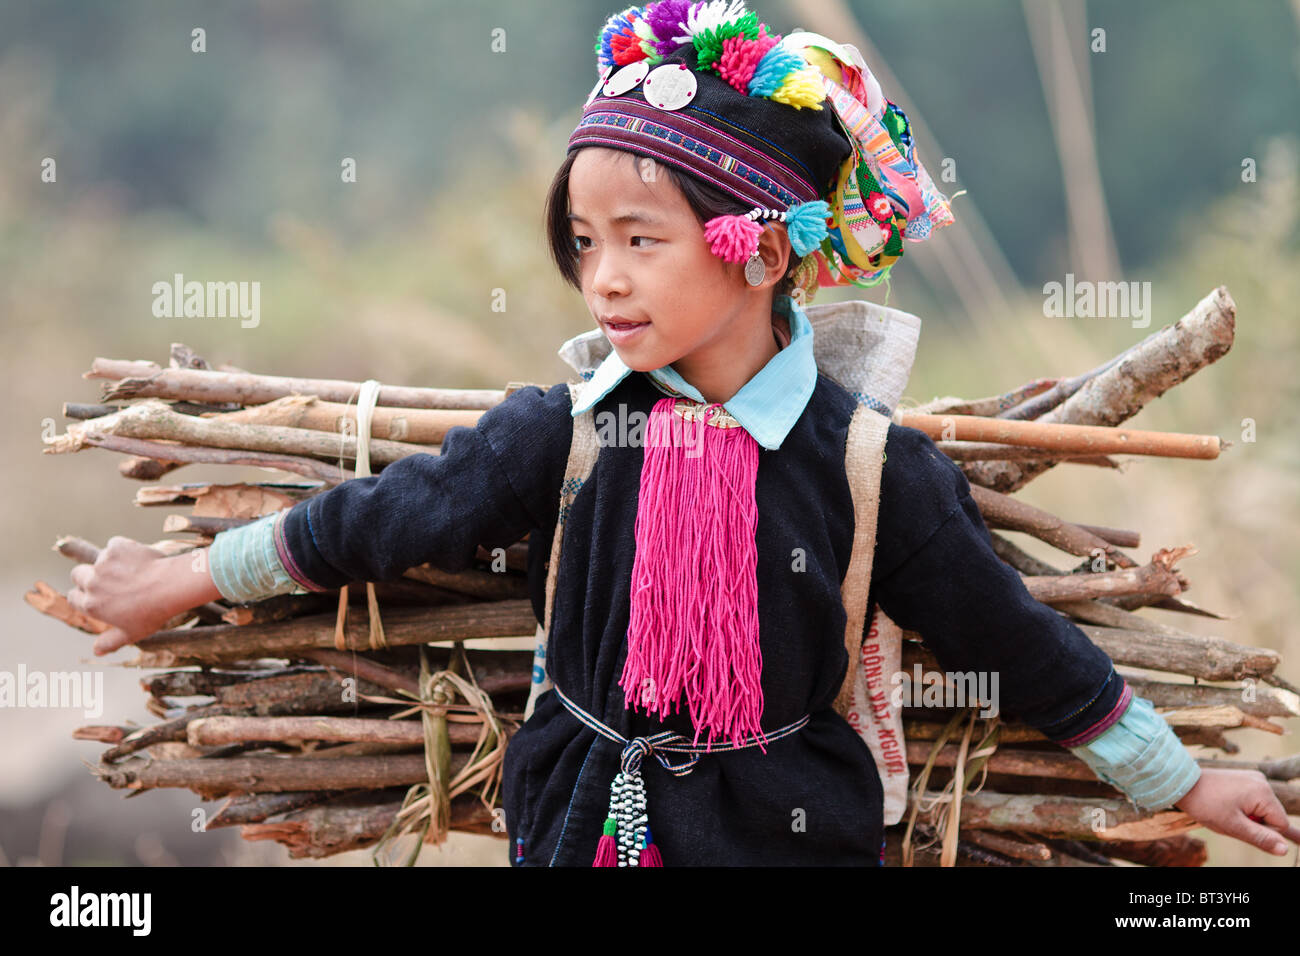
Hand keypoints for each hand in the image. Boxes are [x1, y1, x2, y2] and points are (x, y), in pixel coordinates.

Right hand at [67, 537, 197, 654]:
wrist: (171, 586)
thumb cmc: (152, 612)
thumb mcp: (130, 634)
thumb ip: (109, 642)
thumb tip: (96, 651)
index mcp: (90, 604)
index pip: (73, 598)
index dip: (84, 597)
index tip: (98, 596)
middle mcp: (91, 583)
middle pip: (78, 575)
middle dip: (88, 576)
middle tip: (109, 581)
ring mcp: (103, 563)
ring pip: (98, 560)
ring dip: (109, 563)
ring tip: (131, 571)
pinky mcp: (116, 547)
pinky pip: (115, 545)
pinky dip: (124, 550)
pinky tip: (139, 559)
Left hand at [1175, 767, 1299, 856]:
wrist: (1182, 783)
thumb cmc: (1205, 804)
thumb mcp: (1233, 826)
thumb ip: (1261, 838)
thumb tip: (1284, 849)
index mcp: (1263, 792)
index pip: (1280, 824)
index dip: (1262, 831)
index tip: (1240, 824)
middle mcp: (1261, 781)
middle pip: (1272, 815)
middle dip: (1254, 822)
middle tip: (1229, 816)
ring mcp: (1252, 777)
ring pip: (1262, 809)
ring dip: (1248, 815)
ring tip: (1225, 809)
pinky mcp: (1244, 778)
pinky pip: (1253, 800)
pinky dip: (1243, 807)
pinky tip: (1228, 805)